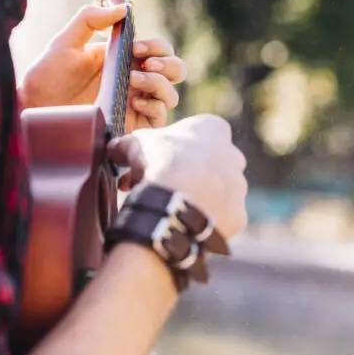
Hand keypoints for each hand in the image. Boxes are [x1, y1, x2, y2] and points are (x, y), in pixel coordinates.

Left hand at [18, 5, 185, 130]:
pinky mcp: (129, 126)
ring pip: (170, 96)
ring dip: (160, 84)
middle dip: (168, 64)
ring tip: (134, 80)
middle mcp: (133, 81)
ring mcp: (133, 104)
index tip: (136, 47)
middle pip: (174, 71)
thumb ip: (90, 18)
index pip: (159, 50)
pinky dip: (155, 107)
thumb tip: (123, 9)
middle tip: (145, 63)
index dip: (156, 46)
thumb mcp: (65, 41)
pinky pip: (160, 119)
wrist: (33, 108)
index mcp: (123, 59)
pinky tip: (134, 101)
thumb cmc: (46, 76)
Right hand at [108, 114, 248, 240]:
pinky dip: (202, 221)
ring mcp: (239, 188)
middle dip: (185, 173)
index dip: (170, 147)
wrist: (175, 202)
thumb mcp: (135, 144)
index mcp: (214, 129)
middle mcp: (234, 157)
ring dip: (195, 197)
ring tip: (166, 208)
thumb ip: (127, 144)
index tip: (153, 160)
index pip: (195, 134)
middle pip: (208, 164)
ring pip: (215, 192)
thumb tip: (114, 148)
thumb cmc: (158, 163)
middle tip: (158, 185)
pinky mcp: (238, 216)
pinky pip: (219, 218)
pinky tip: (183, 224)